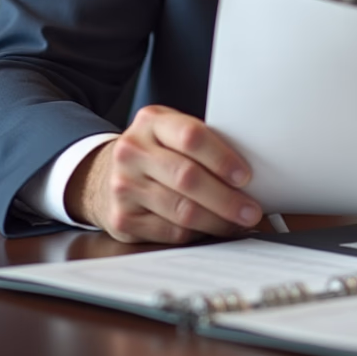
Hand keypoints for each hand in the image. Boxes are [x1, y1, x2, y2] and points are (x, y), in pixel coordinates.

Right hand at [65, 105, 262, 242]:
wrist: (103, 174)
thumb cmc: (154, 151)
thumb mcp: (170, 131)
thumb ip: (201, 141)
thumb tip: (252, 163)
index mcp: (151, 121)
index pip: (191, 136)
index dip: (222, 158)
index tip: (246, 175)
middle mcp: (132, 151)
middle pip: (187, 177)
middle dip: (226, 198)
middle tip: (251, 210)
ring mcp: (123, 186)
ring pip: (181, 210)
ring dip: (217, 221)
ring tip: (239, 223)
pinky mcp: (122, 219)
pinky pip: (170, 231)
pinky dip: (198, 234)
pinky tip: (214, 231)